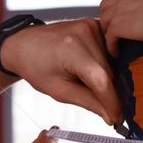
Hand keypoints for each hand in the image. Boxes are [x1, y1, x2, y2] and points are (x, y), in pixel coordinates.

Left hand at [0, 19, 123, 126]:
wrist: (24, 44)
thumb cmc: (36, 67)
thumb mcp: (59, 91)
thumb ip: (88, 102)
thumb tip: (111, 115)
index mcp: (72, 49)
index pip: (101, 80)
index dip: (112, 102)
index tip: (118, 118)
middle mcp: (85, 33)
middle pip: (109, 73)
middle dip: (106, 91)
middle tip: (94, 101)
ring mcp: (92, 25)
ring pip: (111, 63)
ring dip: (104, 78)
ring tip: (82, 80)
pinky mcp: (95, 24)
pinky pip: (108, 51)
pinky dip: (104, 64)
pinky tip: (89, 69)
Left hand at [98, 0, 142, 52]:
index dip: (121, 4)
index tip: (131, 17)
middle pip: (108, 7)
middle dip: (114, 19)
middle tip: (125, 34)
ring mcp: (115, 10)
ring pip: (105, 23)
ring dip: (112, 33)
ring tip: (123, 44)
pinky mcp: (114, 25)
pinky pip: (108, 39)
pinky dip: (113, 47)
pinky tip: (120, 53)